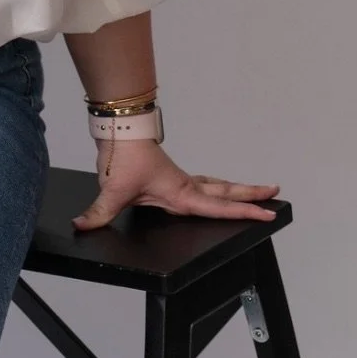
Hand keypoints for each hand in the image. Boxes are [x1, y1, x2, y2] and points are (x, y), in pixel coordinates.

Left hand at [72, 137, 279, 231]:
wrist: (119, 131)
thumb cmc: (123, 156)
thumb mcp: (112, 189)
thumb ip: (99, 213)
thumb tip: (81, 226)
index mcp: (180, 194)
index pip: (219, 207)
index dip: (244, 212)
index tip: (267, 214)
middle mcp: (186, 187)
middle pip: (226, 192)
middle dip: (251, 196)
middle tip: (276, 196)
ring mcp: (180, 180)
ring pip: (216, 186)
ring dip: (236, 190)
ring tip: (256, 193)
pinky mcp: (171, 177)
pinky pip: (201, 184)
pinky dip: (216, 187)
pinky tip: (215, 190)